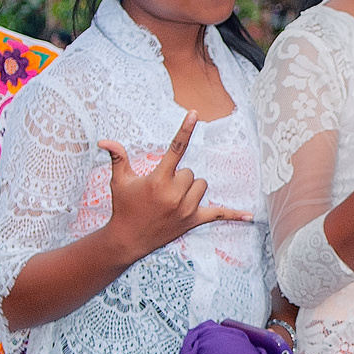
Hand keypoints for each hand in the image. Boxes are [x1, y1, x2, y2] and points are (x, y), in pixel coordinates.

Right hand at [100, 111, 252, 265]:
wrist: (127, 239)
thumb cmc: (123, 207)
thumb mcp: (119, 181)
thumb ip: (117, 158)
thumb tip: (104, 141)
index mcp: (158, 180)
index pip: (176, 148)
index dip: (185, 129)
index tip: (194, 114)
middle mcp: (174, 193)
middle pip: (190, 171)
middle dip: (178, 176)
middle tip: (161, 190)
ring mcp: (186, 208)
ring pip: (201, 185)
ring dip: (191, 189)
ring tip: (172, 199)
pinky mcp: (193, 220)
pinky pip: (218, 215)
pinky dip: (234, 215)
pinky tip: (249, 216)